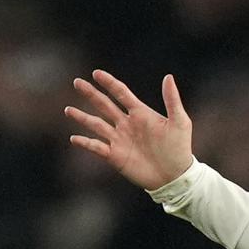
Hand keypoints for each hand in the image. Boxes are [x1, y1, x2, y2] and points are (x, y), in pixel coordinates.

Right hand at [64, 70, 193, 189]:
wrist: (175, 175)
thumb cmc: (180, 147)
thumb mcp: (180, 121)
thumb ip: (172, 100)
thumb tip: (168, 77)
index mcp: (140, 113)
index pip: (121, 93)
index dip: (109, 83)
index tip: (96, 73)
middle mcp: (126, 124)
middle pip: (104, 105)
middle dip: (91, 94)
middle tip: (77, 82)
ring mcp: (119, 139)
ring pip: (96, 125)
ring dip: (82, 117)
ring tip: (68, 110)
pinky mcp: (115, 156)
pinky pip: (96, 147)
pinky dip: (85, 143)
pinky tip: (74, 138)